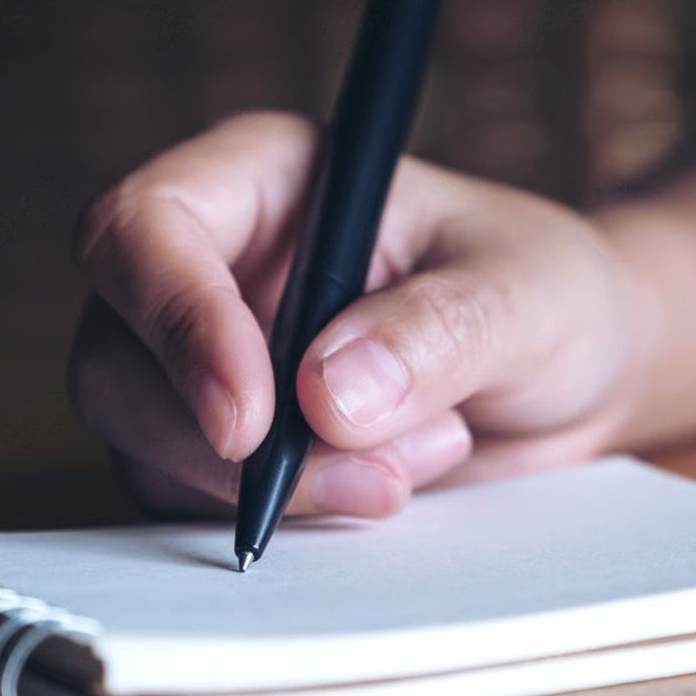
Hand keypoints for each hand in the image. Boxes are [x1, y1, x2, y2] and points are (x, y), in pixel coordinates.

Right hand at [67, 112, 657, 518]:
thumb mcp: (526, 295)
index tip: (252, 420)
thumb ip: (437, 331)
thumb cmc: (552, 292)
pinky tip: (393, 482)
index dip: (176, 320)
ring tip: (424, 459)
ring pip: (144, 440)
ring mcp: (210, 357)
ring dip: (275, 487)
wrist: (578, 371)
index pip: (147, 227)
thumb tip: (326, 397)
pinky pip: (195, 497)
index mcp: (269, 179)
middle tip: (369, 477)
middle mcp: (219, 264)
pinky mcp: (229, 441)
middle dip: (222, 443)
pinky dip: (288, 516)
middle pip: (117, 352)